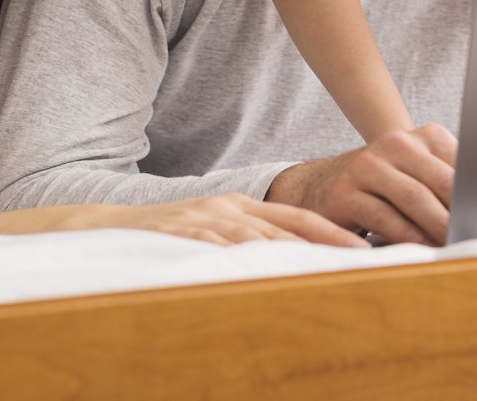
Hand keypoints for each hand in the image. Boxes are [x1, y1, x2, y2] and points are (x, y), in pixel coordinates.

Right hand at [93, 193, 366, 247]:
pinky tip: (262, 271)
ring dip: (292, 254)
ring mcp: (204, 218)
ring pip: (256, 236)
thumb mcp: (214, 232)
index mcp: (240, 205)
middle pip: (285, 225)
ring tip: (324, 269)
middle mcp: (227, 207)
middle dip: (325, 242)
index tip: (364, 247)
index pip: (295, 216)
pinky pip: (216, 246)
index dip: (330, 231)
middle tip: (361, 258)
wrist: (111, 227)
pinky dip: (242, 258)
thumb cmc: (170, 235)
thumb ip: (249, 242)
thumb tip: (291, 262)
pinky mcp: (181, 233)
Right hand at [265, 125, 456, 245]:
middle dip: (463, 212)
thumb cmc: (383, 185)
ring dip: (439, 227)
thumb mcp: (416, 174)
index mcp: (420, 137)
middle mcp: (393, 144)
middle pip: (441, 181)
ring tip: (455, 246)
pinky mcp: (345, 193)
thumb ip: (449, 183)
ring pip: (414, 198)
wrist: (321, 185)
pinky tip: (422, 250)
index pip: (460, 163)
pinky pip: (385, 218)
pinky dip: (408, 238)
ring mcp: (367, 166)